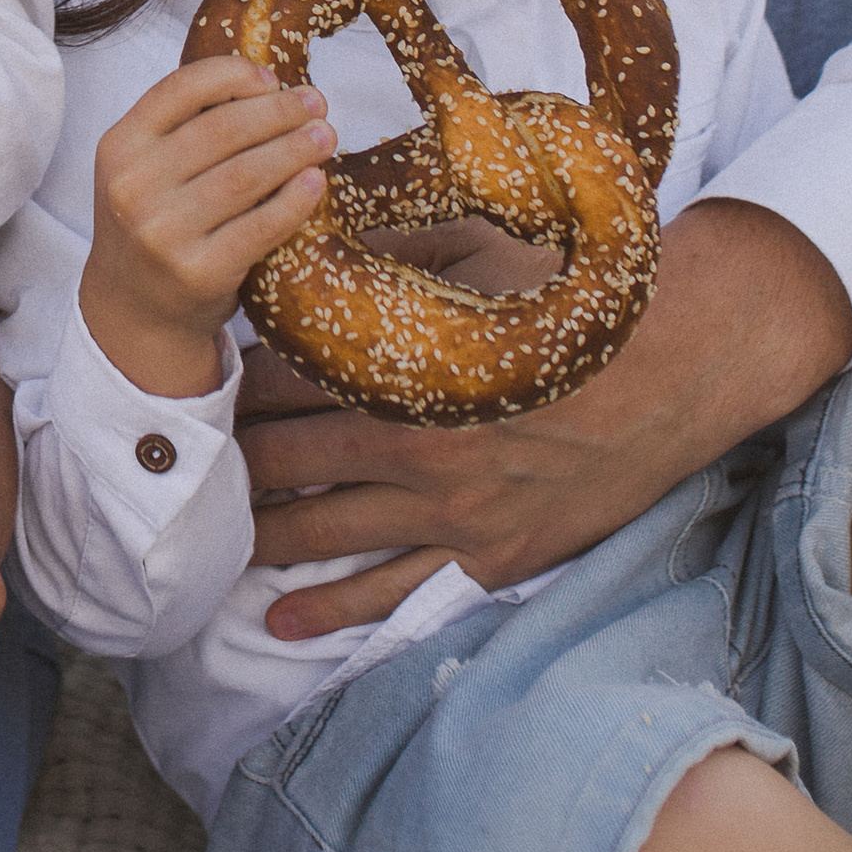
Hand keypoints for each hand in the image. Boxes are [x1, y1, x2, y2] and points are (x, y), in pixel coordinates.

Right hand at [78, 57, 332, 400]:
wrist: (134, 308)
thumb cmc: (153, 223)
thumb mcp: (143, 168)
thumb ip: (183, 127)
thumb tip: (268, 84)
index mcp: (119, 146)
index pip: (181, 89)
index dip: (234, 74)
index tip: (272, 77)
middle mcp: (134, 187)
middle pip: (222, 129)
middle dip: (279, 111)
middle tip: (317, 104)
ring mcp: (164, 232)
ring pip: (246, 175)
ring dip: (295, 149)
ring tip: (324, 138)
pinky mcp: (199, 271)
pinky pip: (261, 225)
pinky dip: (295, 200)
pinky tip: (315, 182)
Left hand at [237, 199, 851, 636]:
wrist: (673, 373)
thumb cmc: (572, 305)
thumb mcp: (479, 257)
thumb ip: (392, 255)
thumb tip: (313, 232)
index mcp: (404, 369)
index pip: (284, 380)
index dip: (233, 384)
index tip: (199, 384)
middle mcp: (415, 447)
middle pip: (288, 460)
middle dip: (230, 462)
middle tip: (178, 465)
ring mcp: (450, 513)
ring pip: (325, 532)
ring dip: (260, 534)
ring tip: (206, 538)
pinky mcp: (486, 557)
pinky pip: (394, 593)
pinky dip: (331, 608)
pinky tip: (280, 620)